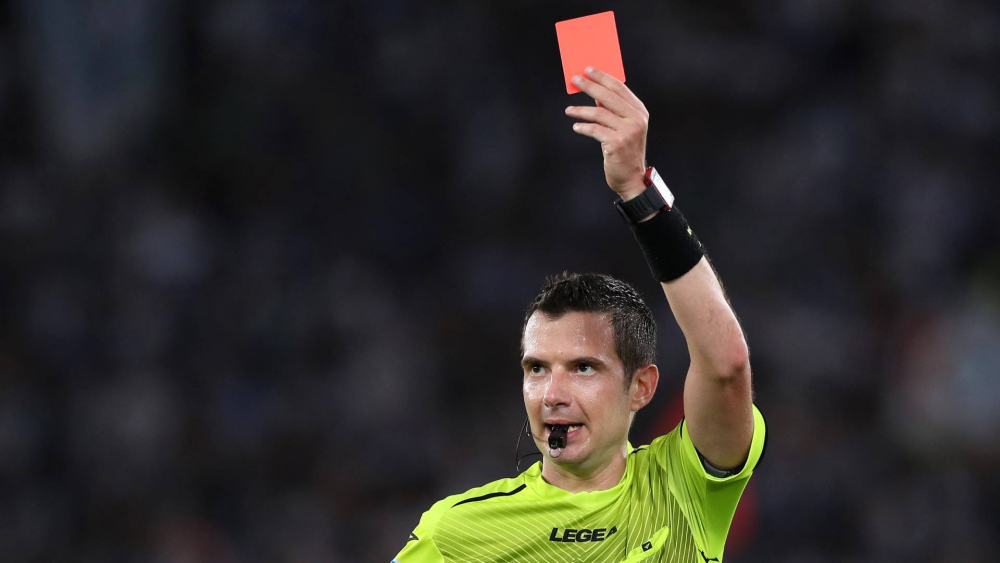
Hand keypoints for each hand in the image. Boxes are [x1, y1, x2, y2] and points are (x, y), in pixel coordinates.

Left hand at [565, 67, 649, 200]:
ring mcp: (628, 131)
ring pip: (599, 113)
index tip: (588, 70)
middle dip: (590, 86)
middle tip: (575, 80)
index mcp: (639, 111)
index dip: (603, 77)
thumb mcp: (622, 127)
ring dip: (581, 110)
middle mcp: (636, 119)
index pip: (619, 88)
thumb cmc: (624, 151)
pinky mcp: (617, 143)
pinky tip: (576, 127)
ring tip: (568, 110)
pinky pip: (595, 130)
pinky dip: (583, 127)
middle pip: (608, 96)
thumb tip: (595, 92)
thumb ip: (612, 110)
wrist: (631, 177)